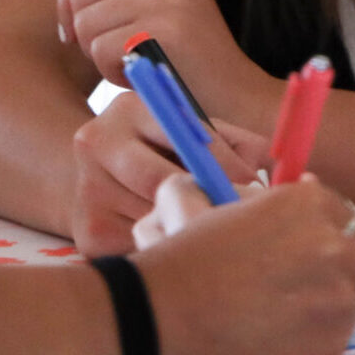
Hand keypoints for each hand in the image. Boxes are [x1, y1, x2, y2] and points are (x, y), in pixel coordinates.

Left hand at [58, 0, 259, 113]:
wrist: (235, 99)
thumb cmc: (184, 62)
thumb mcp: (159, 8)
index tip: (77, 32)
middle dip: (84, 33)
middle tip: (120, 55)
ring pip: (84, 22)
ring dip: (98, 55)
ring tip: (137, 65)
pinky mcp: (167, 26)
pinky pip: (99, 49)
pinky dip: (111, 72)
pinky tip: (142, 76)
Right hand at [70, 90, 269, 255]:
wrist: (106, 174)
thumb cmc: (170, 150)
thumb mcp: (199, 132)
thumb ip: (237, 143)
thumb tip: (269, 171)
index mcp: (131, 108)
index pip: (182, 137)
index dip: (224, 165)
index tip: (254, 185)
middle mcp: (96, 142)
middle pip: (161, 182)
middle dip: (204, 200)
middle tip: (237, 213)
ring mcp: (86, 189)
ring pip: (154, 218)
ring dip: (188, 226)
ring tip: (213, 228)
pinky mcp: (87, 232)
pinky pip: (142, 247)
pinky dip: (169, 246)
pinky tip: (180, 240)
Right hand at [132, 175, 354, 354]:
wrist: (147, 329)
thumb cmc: (170, 264)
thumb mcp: (197, 203)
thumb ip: (239, 188)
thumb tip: (284, 184)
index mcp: (306, 203)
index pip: (339, 214)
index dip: (318, 233)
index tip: (297, 251)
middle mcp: (333, 247)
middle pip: (352, 258)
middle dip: (326, 271)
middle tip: (286, 290)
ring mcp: (336, 300)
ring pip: (344, 301)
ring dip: (319, 308)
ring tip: (272, 321)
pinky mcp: (329, 347)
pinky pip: (331, 340)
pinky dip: (309, 344)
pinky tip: (270, 346)